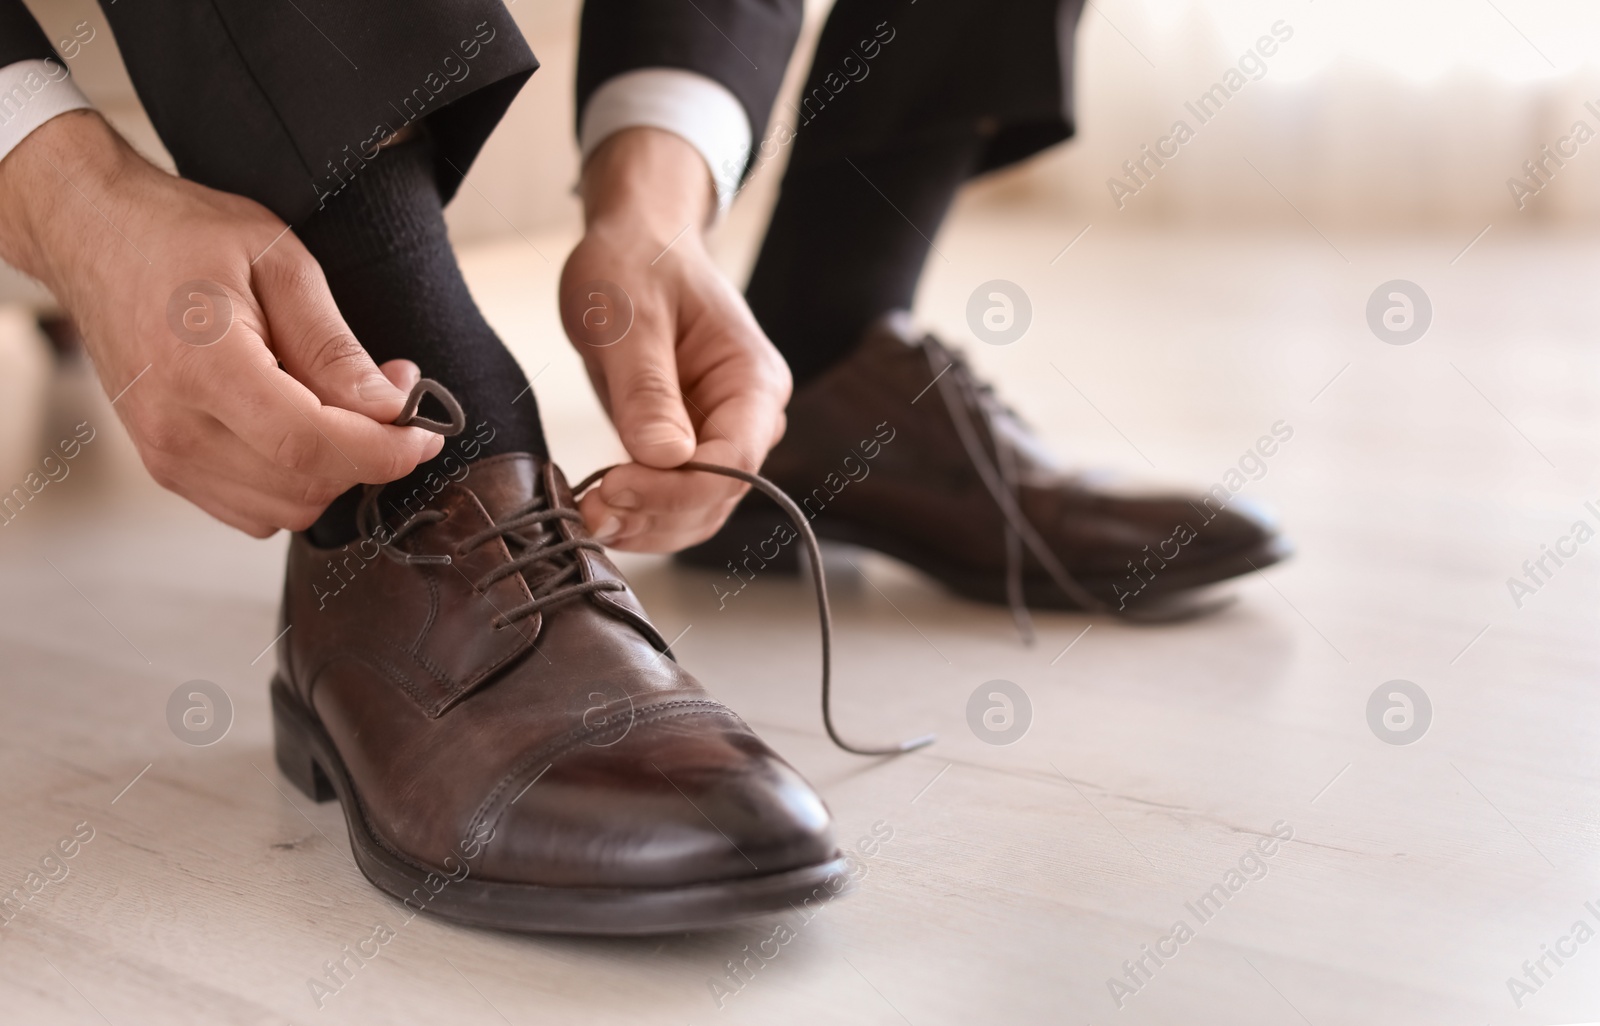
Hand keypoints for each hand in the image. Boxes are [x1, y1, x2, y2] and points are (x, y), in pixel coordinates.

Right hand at [0, 111, 443, 536]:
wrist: (93, 237)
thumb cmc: (180, 235)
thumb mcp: (278, 262)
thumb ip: (335, 345)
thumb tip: (389, 407)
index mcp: (202, 368)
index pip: (311, 446)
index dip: (383, 451)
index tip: (425, 432)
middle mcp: (175, 428)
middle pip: (304, 485)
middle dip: (367, 453)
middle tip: (388, 393)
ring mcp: (164, 455)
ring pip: (285, 509)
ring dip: (334, 471)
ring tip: (340, 404)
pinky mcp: (167, 466)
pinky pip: (254, 509)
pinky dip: (295, 482)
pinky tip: (300, 427)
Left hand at [560, 128, 790, 551]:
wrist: (634, 245)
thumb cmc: (635, 264)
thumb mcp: (629, 318)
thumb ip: (647, 389)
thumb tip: (665, 460)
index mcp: (754, 381)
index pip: (733, 462)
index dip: (675, 490)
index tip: (613, 487)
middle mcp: (750, 418)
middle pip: (718, 498)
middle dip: (655, 515)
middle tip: (588, 510)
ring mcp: (719, 436)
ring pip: (695, 513)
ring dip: (644, 527)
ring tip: (585, 516)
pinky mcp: (686, 448)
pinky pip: (670, 501)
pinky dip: (635, 515)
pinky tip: (594, 509)